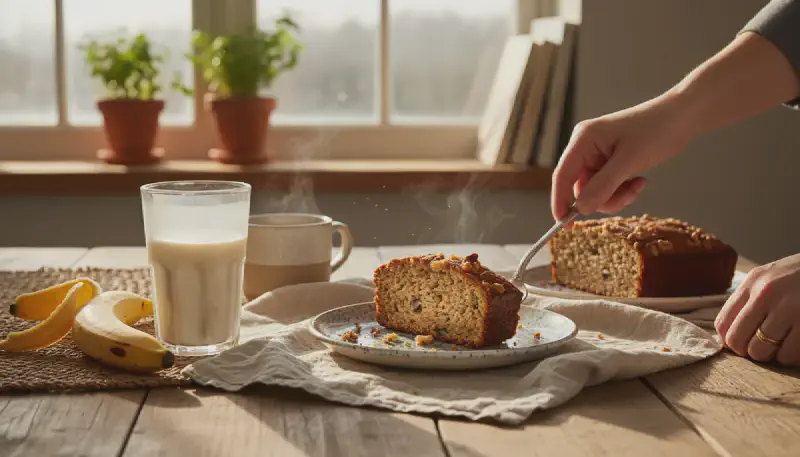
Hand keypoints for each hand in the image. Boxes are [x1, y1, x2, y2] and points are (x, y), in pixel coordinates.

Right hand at [551, 93, 696, 220]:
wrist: (683, 117)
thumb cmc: (657, 131)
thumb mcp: (629, 161)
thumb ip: (603, 186)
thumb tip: (580, 209)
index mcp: (583, 140)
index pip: (562, 176)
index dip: (560, 202)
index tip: (564, 226)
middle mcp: (585, 146)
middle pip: (580, 187)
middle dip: (603, 198)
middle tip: (626, 196)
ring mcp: (598, 154)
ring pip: (595, 190)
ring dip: (615, 195)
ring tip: (638, 185)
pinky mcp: (610, 161)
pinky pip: (607, 186)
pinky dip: (622, 190)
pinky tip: (639, 180)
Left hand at [715, 253, 799, 365]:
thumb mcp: (771, 277)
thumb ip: (750, 301)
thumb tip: (727, 337)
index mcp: (753, 282)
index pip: (723, 323)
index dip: (729, 340)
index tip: (742, 343)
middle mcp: (766, 294)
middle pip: (737, 340)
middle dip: (748, 351)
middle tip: (763, 348)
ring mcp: (789, 308)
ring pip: (761, 352)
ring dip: (771, 355)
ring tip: (783, 344)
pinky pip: (788, 355)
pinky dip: (791, 357)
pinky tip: (797, 345)